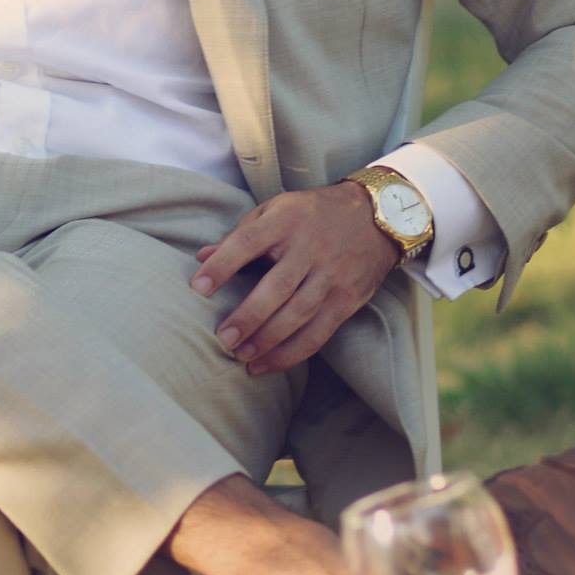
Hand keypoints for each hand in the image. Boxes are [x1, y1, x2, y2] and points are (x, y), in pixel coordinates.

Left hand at [189, 182, 399, 373]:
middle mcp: (309, 248)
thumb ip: (240, 234)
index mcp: (285, 221)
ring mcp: (332, 276)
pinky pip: (318, 333)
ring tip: (242, 357)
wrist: (376, 216)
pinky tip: (267, 364)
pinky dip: (292, 353)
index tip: (198, 287)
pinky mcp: (347, 299)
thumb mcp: (276, 210)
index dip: (222, 265)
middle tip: (223, 339)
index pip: (248, 243)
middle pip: (276, 287)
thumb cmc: (313, 214)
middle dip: (249, 316)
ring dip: (268, 341)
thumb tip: (200, 256)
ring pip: (298, 315)